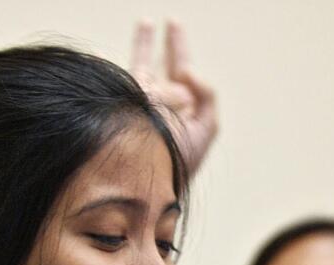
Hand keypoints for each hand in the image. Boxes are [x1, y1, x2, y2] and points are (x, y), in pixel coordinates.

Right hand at [130, 19, 217, 174]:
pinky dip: (138, 50)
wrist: (147, 173)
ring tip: (147, 23)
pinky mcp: (126, 96)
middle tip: (172, 23)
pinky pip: (131, 71)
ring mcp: (142, 99)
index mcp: (185, 109)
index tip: (174, 27)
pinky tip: (134, 33)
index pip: (186, 74)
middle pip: (168, 66)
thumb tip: (188, 70)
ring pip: (147, 65)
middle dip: (172, 46)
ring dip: (146, 44)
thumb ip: (207, 94)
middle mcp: (164, 102)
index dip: (181, 50)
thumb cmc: (177, 160)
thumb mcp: (205, 128)